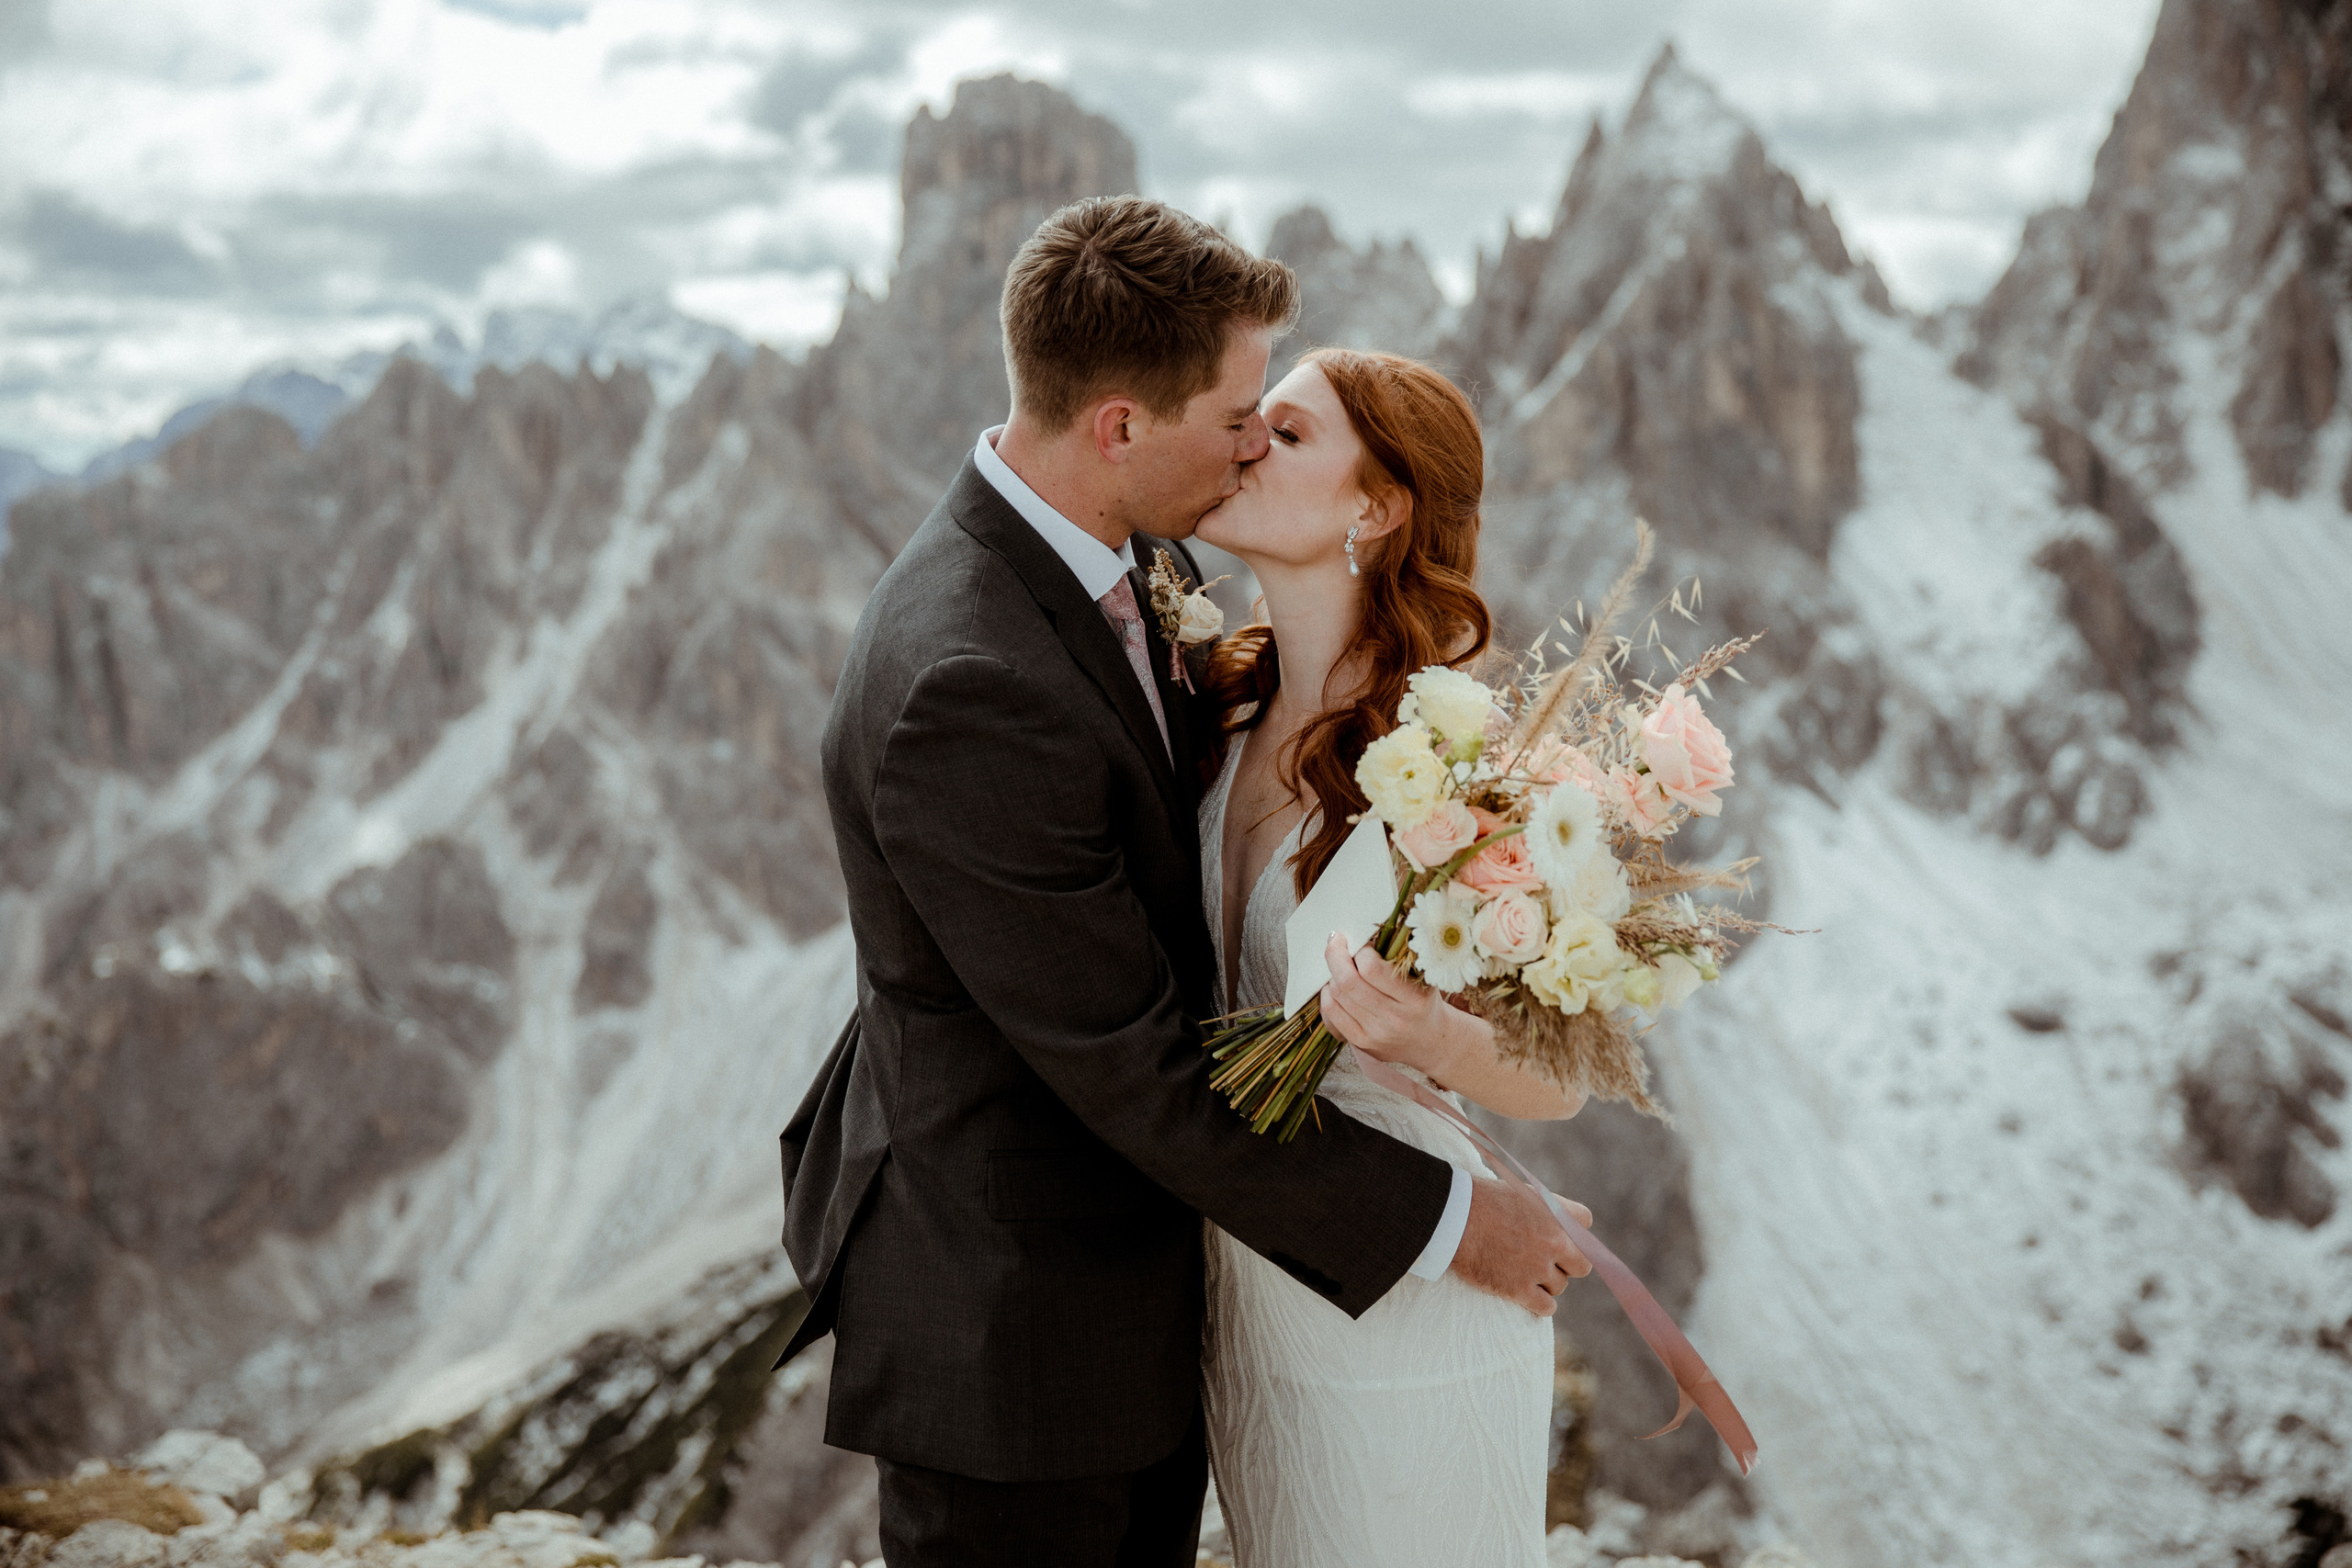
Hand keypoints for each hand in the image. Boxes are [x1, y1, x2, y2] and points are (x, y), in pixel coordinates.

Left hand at [1320, 931, 1458, 1078]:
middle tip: (1337, 942)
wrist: (1431, 1042)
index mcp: (1414, 999)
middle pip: (1348, 982)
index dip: (1360, 951)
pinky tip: (1335, 986)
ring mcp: (1375, 1034)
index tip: (1361, 943)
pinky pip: (1331, 1013)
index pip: (1372, 969)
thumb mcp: (1425, 979)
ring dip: (1332, 974)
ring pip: (1336, 996)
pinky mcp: (1361, 1043)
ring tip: (1340, 965)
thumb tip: (1366, 933)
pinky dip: (1328, 994)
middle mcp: (1394, 1019)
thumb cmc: (1425, 1003)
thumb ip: (1401, 958)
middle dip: (1336, 955)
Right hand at [1451, 1176, 1590, 1315]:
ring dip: (1545, 1282)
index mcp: (1555, 1212)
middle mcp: (1554, 1241)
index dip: (1572, 1229)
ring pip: (1559, 1286)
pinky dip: (1539, 1304)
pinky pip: (1546, 1307)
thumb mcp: (1518, 1192)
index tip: (1558, 1232)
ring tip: (1522, 1273)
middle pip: (1581, 1264)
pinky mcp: (1519, 1289)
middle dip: (1566, 1264)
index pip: (1584, 1221)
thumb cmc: (1478, 1199)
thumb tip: (1551, 1223)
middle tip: (1545, 1261)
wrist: (1452, 1217)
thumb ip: (1541, 1208)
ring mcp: (1538, 1268)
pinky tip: (1526, 1296)